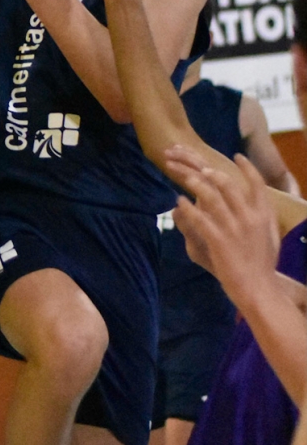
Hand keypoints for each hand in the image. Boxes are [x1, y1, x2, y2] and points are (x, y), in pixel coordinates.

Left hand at [168, 146, 279, 311]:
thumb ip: (258, 217)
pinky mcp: (218, 240)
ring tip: (181, 174)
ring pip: (210, 195)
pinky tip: (178, 202)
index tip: (237, 156)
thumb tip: (255, 202)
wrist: (258, 289)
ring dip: (193, 182)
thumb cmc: (261, 264)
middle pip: (226, 182)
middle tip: (195, 163)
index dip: (248, 168)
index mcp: (264, 214)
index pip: (257, 183)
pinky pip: (198, 218)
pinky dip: (186, 208)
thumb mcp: (267, 236)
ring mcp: (233, 227)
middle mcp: (249, 216)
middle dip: (207, 168)